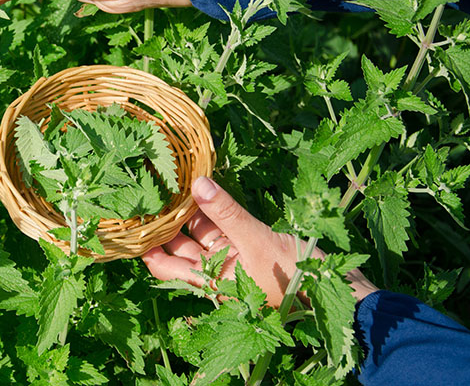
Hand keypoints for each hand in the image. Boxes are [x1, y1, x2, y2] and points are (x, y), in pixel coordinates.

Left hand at [143, 176, 378, 306]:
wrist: (339, 290)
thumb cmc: (294, 276)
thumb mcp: (257, 240)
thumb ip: (226, 213)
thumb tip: (197, 183)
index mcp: (208, 280)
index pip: (162, 265)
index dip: (145, 244)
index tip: (130, 217)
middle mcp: (214, 270)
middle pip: (178, 245)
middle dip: (164, 220)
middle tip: (147, 188)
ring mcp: (232, 257)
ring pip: (200, 232)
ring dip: (188, 210)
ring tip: (171, 180)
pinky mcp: (249, 244)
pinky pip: (223, 225)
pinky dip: (213, 208)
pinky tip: (203, 184)